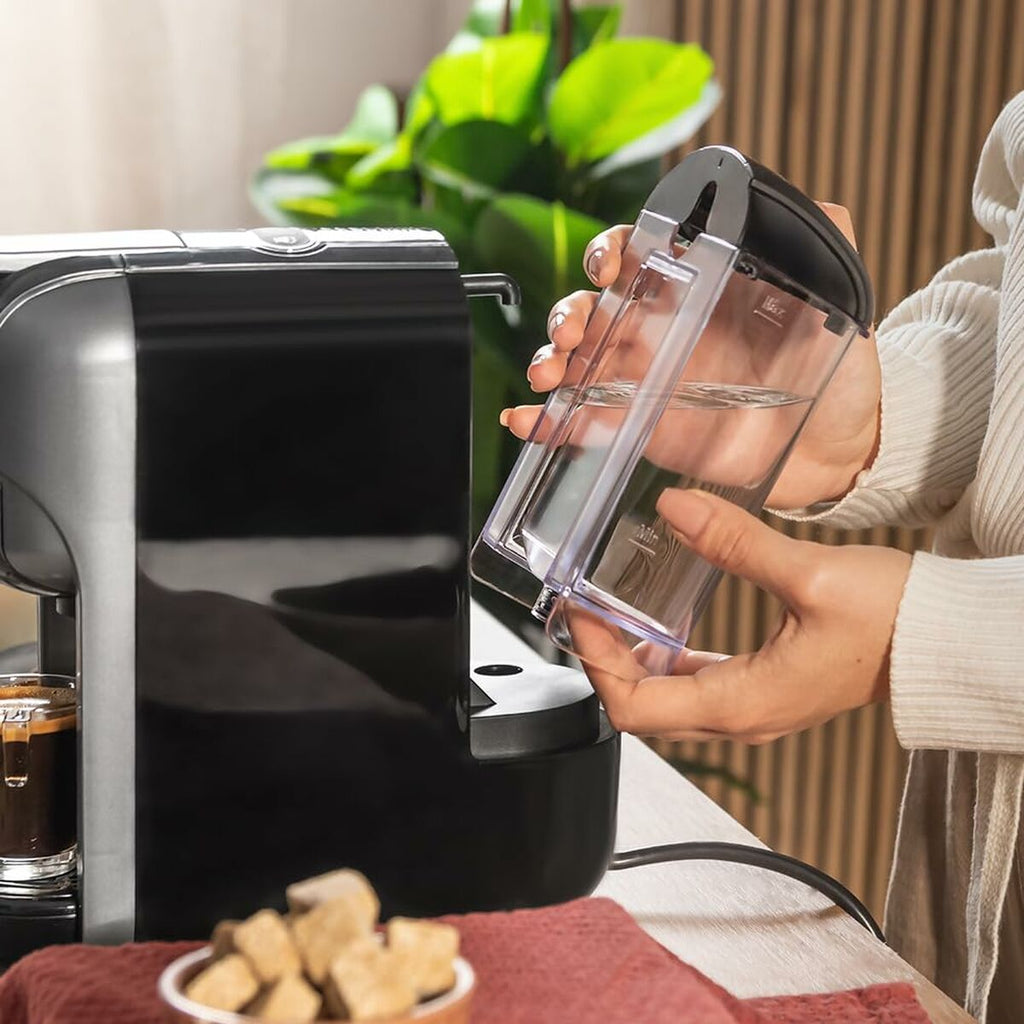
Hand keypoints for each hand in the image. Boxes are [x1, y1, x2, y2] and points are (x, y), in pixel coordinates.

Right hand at [502, 205, 881, 508]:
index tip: (611, 264)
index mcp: (696, 291)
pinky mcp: (640, 430)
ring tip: (550, 375)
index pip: (638, 256)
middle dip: (569, 314)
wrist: (839, 447)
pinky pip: (585, 422)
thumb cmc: (835, 369)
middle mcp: (662, 330)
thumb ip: (825, 245)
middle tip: (574, 334)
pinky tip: (529, 421)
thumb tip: (821, 203)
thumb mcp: (836, 299)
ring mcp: (645, 381)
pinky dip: (549, 422)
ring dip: (551, 361)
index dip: (612, 251)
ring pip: (579, 362)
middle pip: (594, 309)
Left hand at [576, 489, 910, 742]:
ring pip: (666, 701)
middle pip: (642, 708)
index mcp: (742, 703)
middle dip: (604, 660)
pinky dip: (664, 659)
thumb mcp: (808, 575)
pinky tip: (657, 624)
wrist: (941, 641)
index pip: (636, 707)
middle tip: (584, 607)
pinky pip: (695, 687)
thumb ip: (735, 543)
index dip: (596, 663)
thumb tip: (674, 509)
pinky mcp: (763, 691)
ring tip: (609, 610)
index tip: (578, 615)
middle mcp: (741, 717)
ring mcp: (752, 709)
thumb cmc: (892, 620)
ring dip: (631, 661)